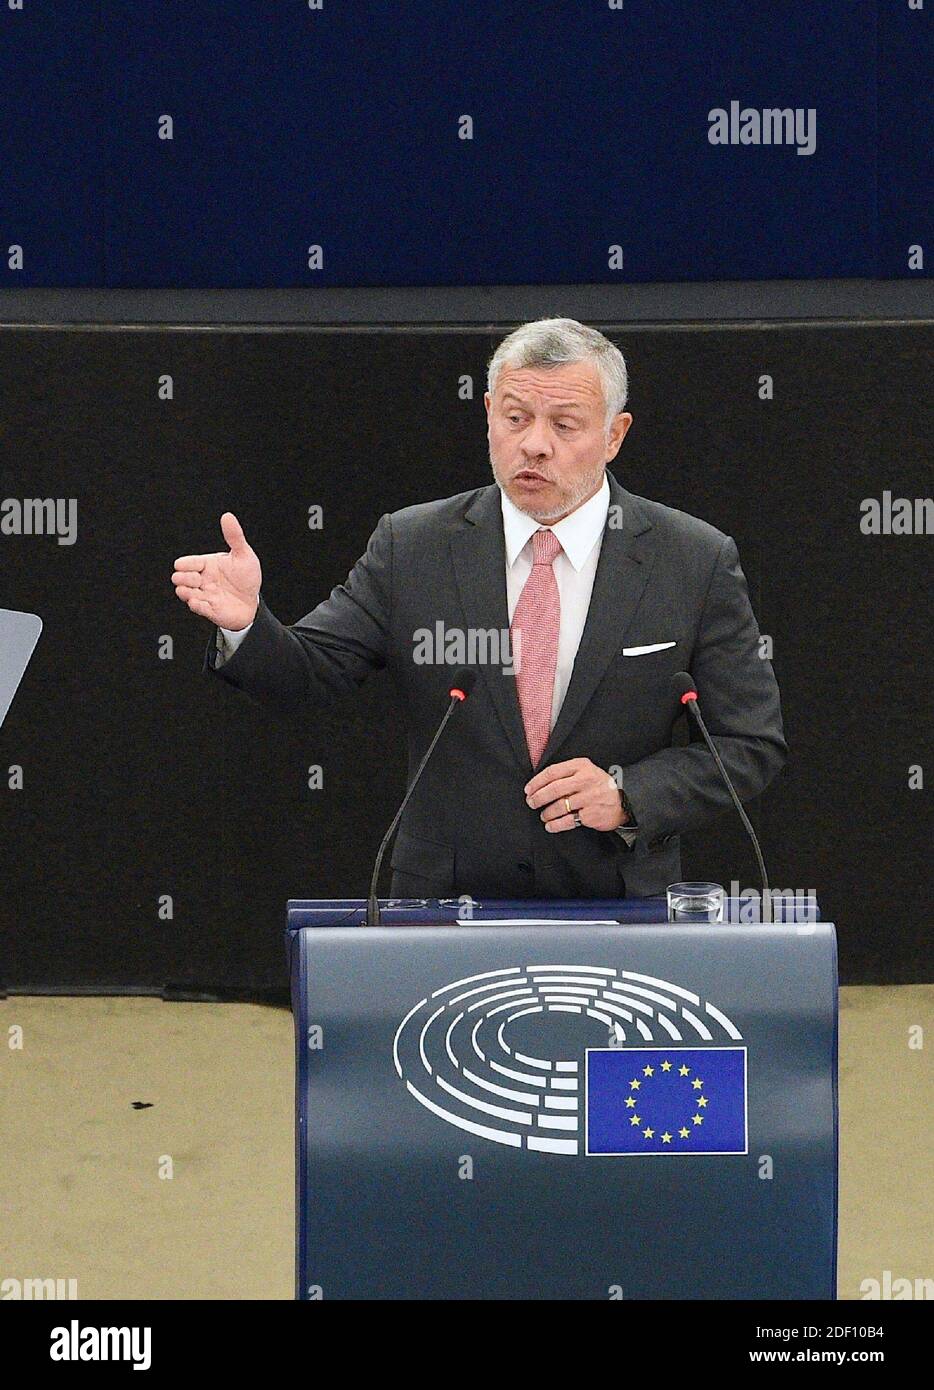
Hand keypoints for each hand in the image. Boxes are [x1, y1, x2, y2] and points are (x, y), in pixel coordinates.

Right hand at [172, 512, 261, 630]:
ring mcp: (204, 595)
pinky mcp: (208, 610)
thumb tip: (227, 516)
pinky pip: (196, 608)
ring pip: (183, 593)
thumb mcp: (243, 555)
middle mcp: (202, 580)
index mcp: (206, 565)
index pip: (186, 562)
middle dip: (183, 578)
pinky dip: (196, 605)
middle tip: (197, 579)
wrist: (254, 602)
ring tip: (194, 590)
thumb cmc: (247, 577)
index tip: (187, 566)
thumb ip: (235, 536)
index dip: (184, 564)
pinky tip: (199, 601)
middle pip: (179, 578)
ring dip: (186, 592)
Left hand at [524, 757, 626, 832]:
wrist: (624, 802)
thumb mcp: (586, 771)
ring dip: (547, 813)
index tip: (528, 790)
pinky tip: (550, 826)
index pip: (552, 772)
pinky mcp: (591, 814)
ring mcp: (590, 797)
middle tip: (531, 803)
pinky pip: (568, 821)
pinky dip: (556, 825)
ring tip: (543, 816)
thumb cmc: (599, 786)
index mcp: (581, 766)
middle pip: (554, 789)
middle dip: (538, 798)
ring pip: (560, 806)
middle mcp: (586, 780)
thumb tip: (539, 785)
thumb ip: (567, 773)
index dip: (537, 782)